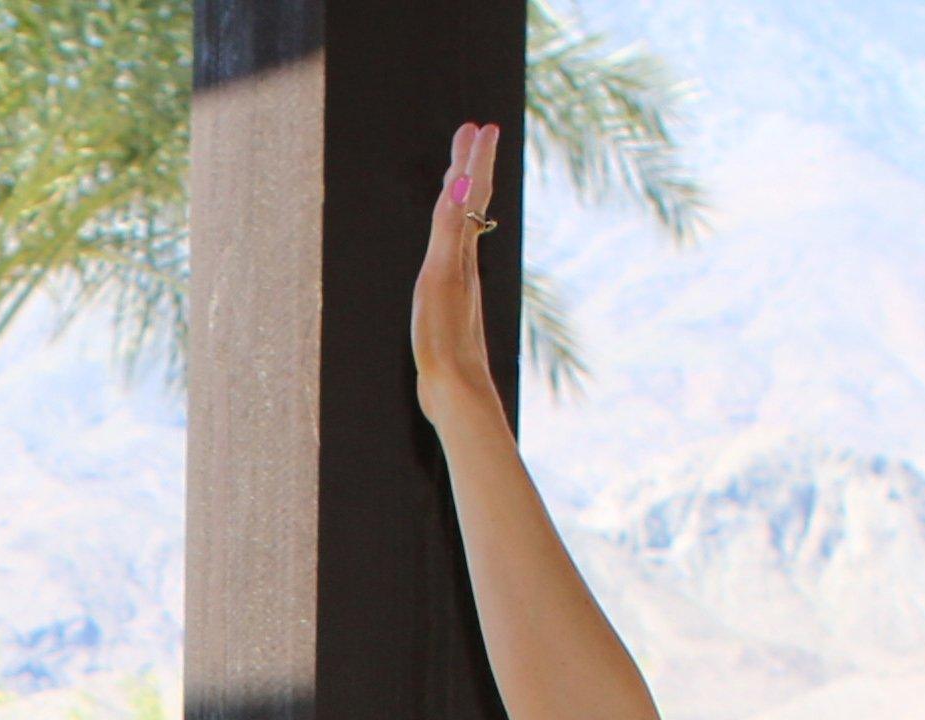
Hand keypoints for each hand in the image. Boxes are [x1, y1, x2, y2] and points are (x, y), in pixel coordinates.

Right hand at [411, 119, 503, 422]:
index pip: (468, 195)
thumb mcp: (442, 278)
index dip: (474, 160)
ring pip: (464, 228)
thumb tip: (463, 184)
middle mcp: (463, 262)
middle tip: (475, 131)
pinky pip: (454, 257)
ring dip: (464, 197)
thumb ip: (451, 230)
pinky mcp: (451, 306)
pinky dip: (455, 236)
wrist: (455, 388)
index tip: (481, 126)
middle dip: (471, 166)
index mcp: (459, 253)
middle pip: (470, 205)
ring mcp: (459, 284)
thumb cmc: (444, 338)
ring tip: (462, 175)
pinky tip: (454, 241)